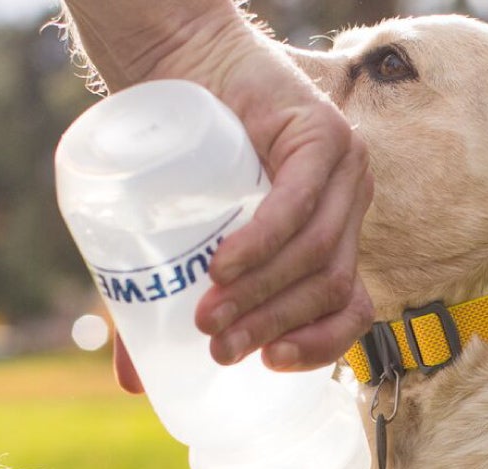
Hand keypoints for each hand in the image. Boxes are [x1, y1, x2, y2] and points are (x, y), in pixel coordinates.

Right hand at [191, 66, 372, 373]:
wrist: (179, 65)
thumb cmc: (184, 158)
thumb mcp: (184, 238)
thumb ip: (167, 304)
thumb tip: (134, 384)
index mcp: (335, 238)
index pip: (353, 309)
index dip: (320, 346)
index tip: (270, 366)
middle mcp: (350, 206)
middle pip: (333, 287)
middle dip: (275, 326)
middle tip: (219, 348)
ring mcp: (345, 169)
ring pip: (320, 253)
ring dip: (265, 292)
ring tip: (211, 312)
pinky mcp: (323, 135)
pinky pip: (299, 203)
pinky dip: (264, 241)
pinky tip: (226, 265)